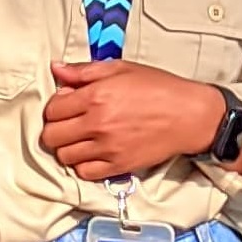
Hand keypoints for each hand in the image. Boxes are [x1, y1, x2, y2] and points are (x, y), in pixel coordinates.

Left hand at [40, 61, 226, 181]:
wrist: (189, 115)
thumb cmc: (158, 88)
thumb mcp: (121, 69)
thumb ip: (84, 71)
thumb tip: (56, 69)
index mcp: (95, 96)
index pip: (52, 110)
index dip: (56, 107)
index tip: (66, 106)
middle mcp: (97, 124)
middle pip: (52, 136)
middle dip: (56, 129)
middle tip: (68, 124)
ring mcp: (107, 148)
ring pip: (65, 156)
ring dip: (68, 148)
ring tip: (81, 139)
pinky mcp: (118, 166)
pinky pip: (85, 173)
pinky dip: (83, 165)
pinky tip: (93, 153)